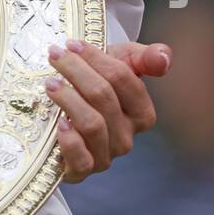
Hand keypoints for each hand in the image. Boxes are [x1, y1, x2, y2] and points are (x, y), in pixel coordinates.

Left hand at [44, 39, 171, 183]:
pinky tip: (59, 123)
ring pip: (92, 124)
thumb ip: (145, 57)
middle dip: (76, 71)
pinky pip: (81, 160)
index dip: (97, 58)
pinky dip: (70, 140)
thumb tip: (163, 58)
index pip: (124, 80)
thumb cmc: (97, 82)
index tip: (72, 44)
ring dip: (68, 99)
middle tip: (55, 55)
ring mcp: (106, 155)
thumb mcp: (122, 63)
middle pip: (103, 97)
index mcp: (142, 113)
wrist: (68, 107)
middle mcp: (126, 137)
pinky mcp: (82, 170)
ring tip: (50, 83)